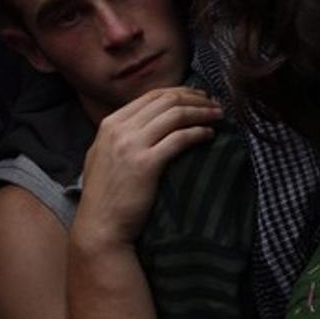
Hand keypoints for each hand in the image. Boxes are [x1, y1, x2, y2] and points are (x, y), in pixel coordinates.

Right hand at [72, 87, 220, 252]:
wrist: (100, 226)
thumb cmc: (108, 194)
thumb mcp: (105, 154)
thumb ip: (123, 134)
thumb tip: (153, 119)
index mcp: (110, 123)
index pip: (152, 95)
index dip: (182, 92)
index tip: (201, 97)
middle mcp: (119, 129)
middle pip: (167, 101)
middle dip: (196, 99)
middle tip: (216, 105)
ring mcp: (131, 145)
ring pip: (176, 115)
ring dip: (203, 112)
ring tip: (219, 116)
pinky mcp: (146, 164)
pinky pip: (180, 138)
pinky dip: (198, 132)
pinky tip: (209, 135)